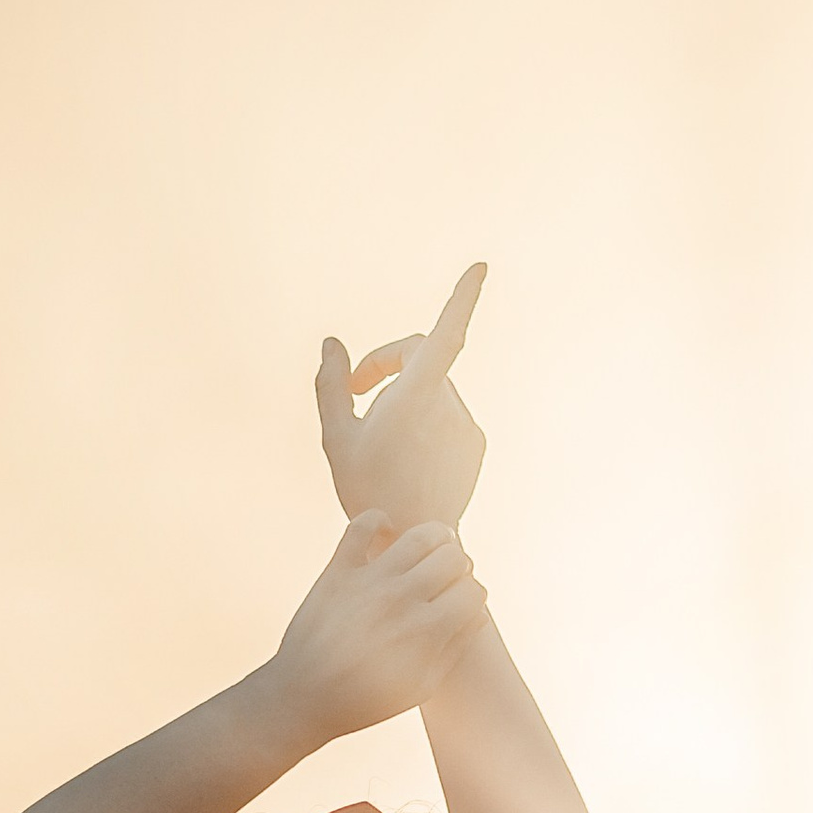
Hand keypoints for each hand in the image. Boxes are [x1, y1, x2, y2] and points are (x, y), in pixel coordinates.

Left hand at [267, 514, 487, 745]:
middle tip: (444, 580)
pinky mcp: (338, 570)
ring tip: (427, 553)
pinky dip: (379, 521)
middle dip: (457, 568)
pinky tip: (385, 538)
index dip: (471, 598)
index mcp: (427, 630)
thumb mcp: (421, 686)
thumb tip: (478, 614)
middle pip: (454, 557)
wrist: (304, 697)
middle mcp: (402, 599)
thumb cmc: (367, 699)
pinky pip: (364, 524)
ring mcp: (370, 581)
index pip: (473, 591)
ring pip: (422, 535)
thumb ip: (455, 648)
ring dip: (433, 539)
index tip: (458, 606)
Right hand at [313, 261, 487, 532]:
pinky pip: (447, 415)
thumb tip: (333, 343)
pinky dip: (425, 420)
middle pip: (421, 357)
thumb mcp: (336, 436)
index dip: (462, 297)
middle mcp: (449, 405)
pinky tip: (404, 457)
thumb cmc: (367, 490)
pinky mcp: (476, 444)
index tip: (480, 269)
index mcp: (416, 395)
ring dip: (404, 397)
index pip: (444, 333)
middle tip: (355, 390)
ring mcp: (466, 425)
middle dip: (387, 363)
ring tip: (378, 437)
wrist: (413, 543)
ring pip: (433, 388)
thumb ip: (332, 384)